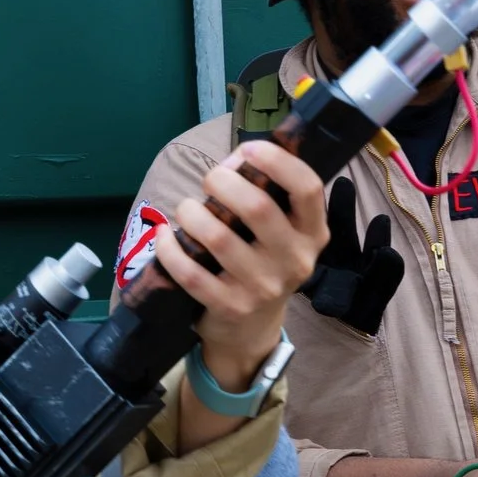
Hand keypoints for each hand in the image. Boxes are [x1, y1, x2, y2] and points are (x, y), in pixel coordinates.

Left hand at [157, 141, 330, 386]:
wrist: (252, 328)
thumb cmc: (261, 260)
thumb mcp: (280, 230)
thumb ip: (266, 192)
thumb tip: (237, 159)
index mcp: (312, 233)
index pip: (307, 188)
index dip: (278, 160)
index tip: (250, 148)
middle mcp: (294, 261)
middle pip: (258, 207)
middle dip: (223, 181)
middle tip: (210, 180)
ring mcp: (263, 288)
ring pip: (218, 236)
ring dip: (191, 213)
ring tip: (186, 210)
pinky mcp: (231, 307)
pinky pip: (190, 272)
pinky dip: (169, 247)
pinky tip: (165, 236)